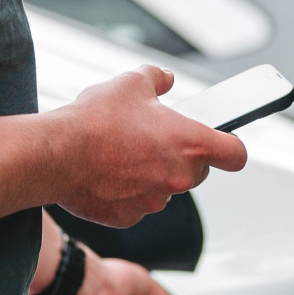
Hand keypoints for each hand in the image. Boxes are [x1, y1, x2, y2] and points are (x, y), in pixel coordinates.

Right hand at [50, 66, 246, 227]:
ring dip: (153, 174)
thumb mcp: (130, 83)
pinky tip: (107, 173)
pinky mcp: (131, 217)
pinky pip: (138, 204)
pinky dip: (128, 192)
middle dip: (182, 156)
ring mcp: (156, 201)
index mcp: (191, 143)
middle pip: (198, 170)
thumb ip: (156, 78)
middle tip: (154, 138)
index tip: (225, 141)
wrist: (57, 154)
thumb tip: (164, 78)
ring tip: (123, 153)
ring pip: (166, 188)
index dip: (232, 145)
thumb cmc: (95, 121)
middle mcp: (180, 177)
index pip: (236, 153)